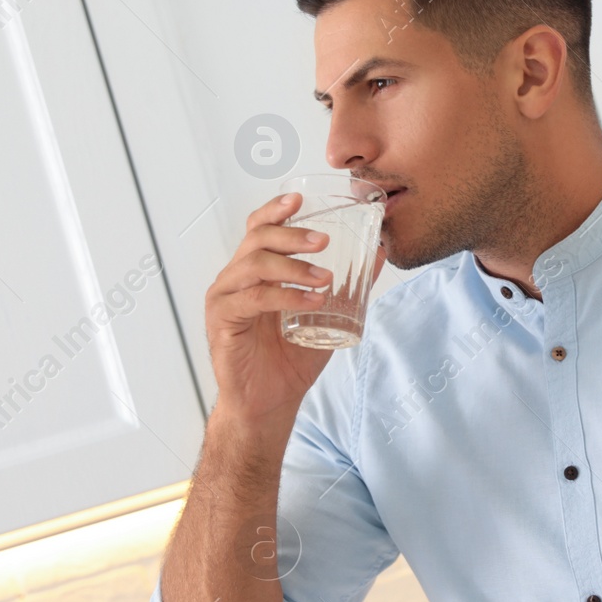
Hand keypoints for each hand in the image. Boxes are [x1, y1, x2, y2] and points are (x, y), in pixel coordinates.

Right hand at [204, 192, 386, 426]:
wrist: (270, 403)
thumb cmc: (290, 359)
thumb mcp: (327, 315)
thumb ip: (350, 285)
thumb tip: (379, 254)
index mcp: (254, 272)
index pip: (259, 228)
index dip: (276, 209)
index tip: (300, 199)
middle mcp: (235, 280)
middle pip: (256, 240)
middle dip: (292, 234)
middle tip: (324, 240)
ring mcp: (225, 300)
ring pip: (253, 265)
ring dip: (292, 267)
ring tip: (325, 278)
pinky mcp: (222, 322)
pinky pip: (251, 299)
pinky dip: (284, 297)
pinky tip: (311, 301)